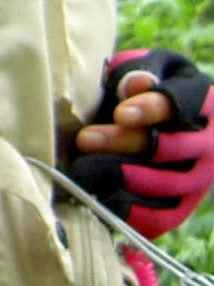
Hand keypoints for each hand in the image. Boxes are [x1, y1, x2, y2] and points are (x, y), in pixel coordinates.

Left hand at [70, 49, 213, 239]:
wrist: (163, 123)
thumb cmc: (143, 87)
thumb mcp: (142, 68)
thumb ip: (135, 73)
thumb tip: (134, 84)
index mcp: (203, 102)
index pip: (181, 106)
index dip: (152, 109)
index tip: (120, 113)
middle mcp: (209, 144)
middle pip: (170, 148)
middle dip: (125, 143)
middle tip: (85, 139)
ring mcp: (199, 179)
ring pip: (167, 184)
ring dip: (123, 177)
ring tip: (84, 169)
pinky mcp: (183, 206)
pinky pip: (162, 217)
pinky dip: (132, 212)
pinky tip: (99, 199)